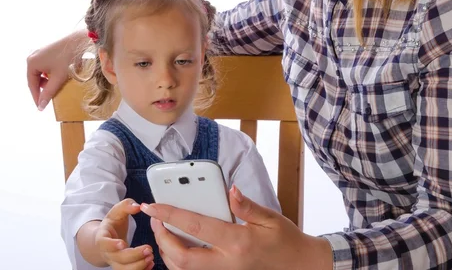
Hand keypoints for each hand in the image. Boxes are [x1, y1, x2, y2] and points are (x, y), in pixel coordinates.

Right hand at [26, 30, 87, 109]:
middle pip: (35, 78)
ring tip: (56, 86)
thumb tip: (40, 106)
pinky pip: (45, 67)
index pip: (31, 85)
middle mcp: (32, 57)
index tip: (41, 108)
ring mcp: (39, 53)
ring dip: (47, 81)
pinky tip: (58, 76)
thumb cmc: (68, 59)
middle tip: (50, 97)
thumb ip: (49, 93)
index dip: (36, 97)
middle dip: (42, 88)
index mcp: (31, 63)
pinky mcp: (47, 51)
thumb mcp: (58, 78)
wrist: (79, 41)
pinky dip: (50, 74)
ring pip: (40, 73)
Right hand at [94, 199, 154, 269]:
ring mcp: (115, 261)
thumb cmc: (113, 223)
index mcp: (103, 237)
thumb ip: (127, 205)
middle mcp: (107, 252)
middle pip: (117, 259)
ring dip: (138, 265)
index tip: (123, 243)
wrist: (108, 237)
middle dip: (133, 256)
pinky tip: (151, 264)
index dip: (112, 245)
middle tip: (148, 249)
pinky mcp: (123, 267)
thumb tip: (137, 206)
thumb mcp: (117, 211)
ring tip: (151, 256)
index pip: (104, 243)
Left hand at [140, 186, 332, 269]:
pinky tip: (176, 247)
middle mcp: (227, 262)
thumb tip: (230, 190)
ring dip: (167, 252)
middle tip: (154, 219)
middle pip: (182, 257)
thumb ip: (246, 205)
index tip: (152, 205)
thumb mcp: (270, 217)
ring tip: (162, 231)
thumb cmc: (285, 240)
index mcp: (238, 242)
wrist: (298, 265)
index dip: (171, 214)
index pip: (196, 227)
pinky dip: (178, 262)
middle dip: (162, 238)